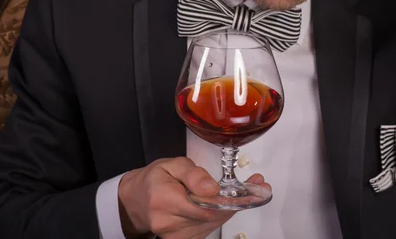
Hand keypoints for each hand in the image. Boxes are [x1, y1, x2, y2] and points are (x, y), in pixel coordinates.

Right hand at [118, 157, 269, 238]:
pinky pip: (208, 228)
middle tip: (259, 187)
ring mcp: (175, 235)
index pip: (205, 205)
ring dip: (232, 208)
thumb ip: (193, 174)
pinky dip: (220, 215)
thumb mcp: (172, 165)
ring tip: (248, 192)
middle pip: (213, 216)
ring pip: (214, 223)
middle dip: (238, 201)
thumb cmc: (154, 180)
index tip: (254, 187)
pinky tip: (226, 203)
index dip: (233, 198)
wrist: (136, 201)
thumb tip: (211, 187)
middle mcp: (169, 222)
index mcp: (164, 199)